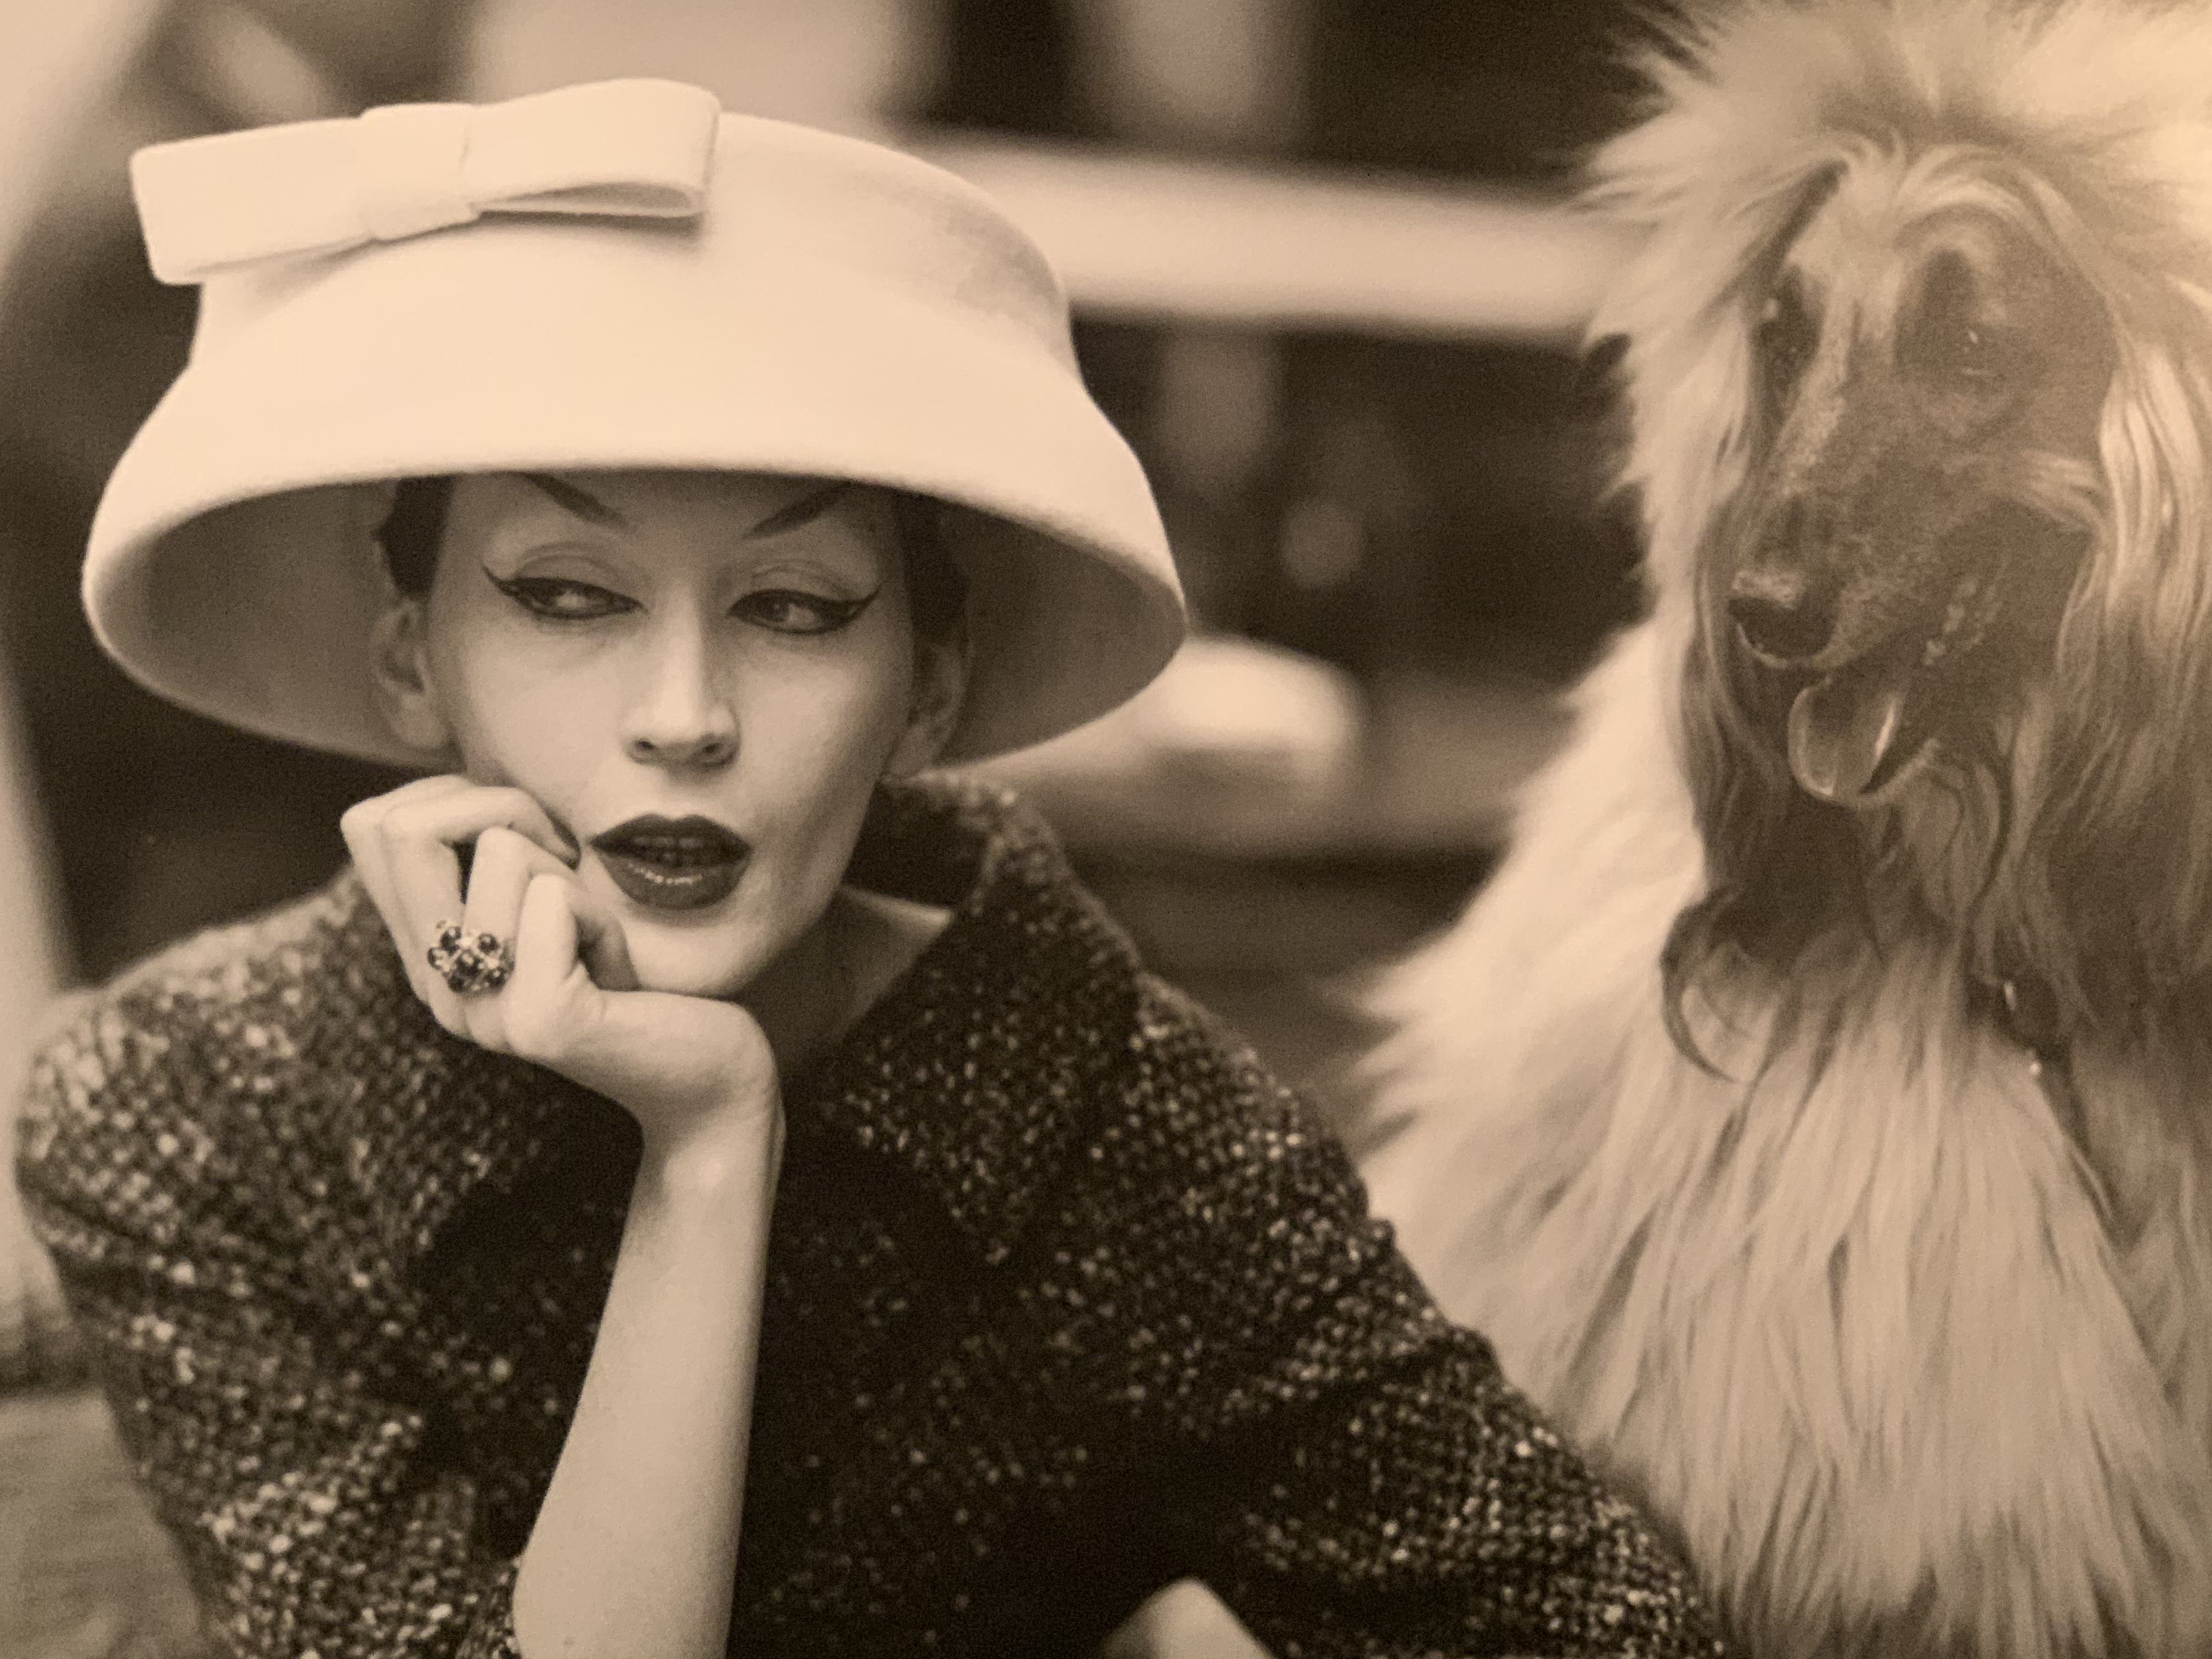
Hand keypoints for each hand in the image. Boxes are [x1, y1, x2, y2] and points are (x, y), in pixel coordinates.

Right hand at [341, 776, 780, 1163]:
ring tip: (600, 932)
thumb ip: (499, 845)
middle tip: (569, 863)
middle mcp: (436, 988)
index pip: (372, 825)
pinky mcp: (542, 1023)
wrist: (707, 1074)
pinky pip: (555, 897)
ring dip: (572, 871)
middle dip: (505, 808)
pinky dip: (603, 910)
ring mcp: (482, 1012)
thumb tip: (466, 756)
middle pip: (406, 827)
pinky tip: (621, 963)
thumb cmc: (641, 968)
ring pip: (499, 850)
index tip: (530, 837)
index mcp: (427, 955)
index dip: (454, 796)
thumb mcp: (554, 894)